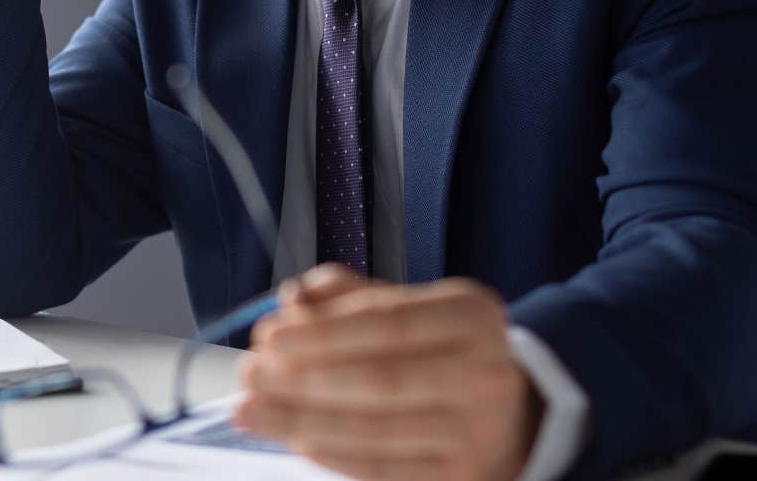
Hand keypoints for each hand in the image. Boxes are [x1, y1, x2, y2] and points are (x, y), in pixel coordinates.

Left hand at [234, 264, 542, 480]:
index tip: (267, 336)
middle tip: (249, 375)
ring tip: (252, 409)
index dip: (322, 332)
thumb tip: (293, 297)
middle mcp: (484, 373)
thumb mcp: (410, 307)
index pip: (387, 323)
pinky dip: (332, 453)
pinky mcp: (460, 476)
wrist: (507, 412)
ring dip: (301, 420)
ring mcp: (476, 432)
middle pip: (379, 381)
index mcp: (471, 316)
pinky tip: (294, 437)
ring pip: (374, 430)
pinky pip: (383, 470)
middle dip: (302, 379)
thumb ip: (349, 295)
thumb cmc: (439, 350)